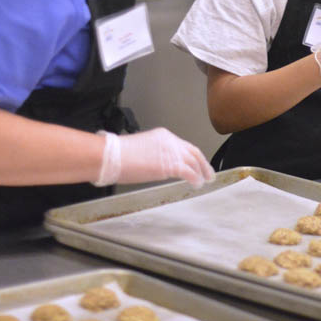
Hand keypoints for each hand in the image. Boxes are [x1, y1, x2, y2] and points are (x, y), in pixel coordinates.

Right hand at [93, 128, 214, 187]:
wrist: (111, 156)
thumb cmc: (117, 155)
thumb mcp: (140, 149)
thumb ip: (153, 154)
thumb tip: (156, 164)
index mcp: (162, 135)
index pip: (183, 145)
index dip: (193, 155)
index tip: (196, 163)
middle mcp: (170, 141)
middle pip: (193, 151)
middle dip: (203, 163)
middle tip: (208, 173)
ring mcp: (171, 152)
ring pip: (194, 161)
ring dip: (202, 172)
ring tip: (204, 181)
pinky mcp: (170, 165)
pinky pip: (189, 172)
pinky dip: (196, 179)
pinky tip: (197, 184)